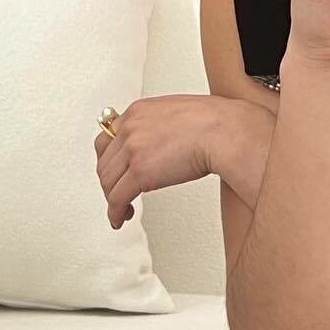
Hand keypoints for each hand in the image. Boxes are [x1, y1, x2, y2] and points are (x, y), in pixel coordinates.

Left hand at [93, 93, 226, 230]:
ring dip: (112, 199)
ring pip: (108, 182)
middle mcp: (131, 128)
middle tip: (119, 193)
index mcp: (138, 111)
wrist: (225, 132)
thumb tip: (159, 140)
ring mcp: (133, 150)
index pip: (107, 137)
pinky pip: (117, 198)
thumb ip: (160, 123)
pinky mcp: (140, 172)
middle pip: (104, 162)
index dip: (108, 159)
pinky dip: (115, 212)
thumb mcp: (178, 111)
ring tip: (123, 209)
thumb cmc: (215, 123)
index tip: (114, 170)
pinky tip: (120, 218)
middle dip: (109, 181)